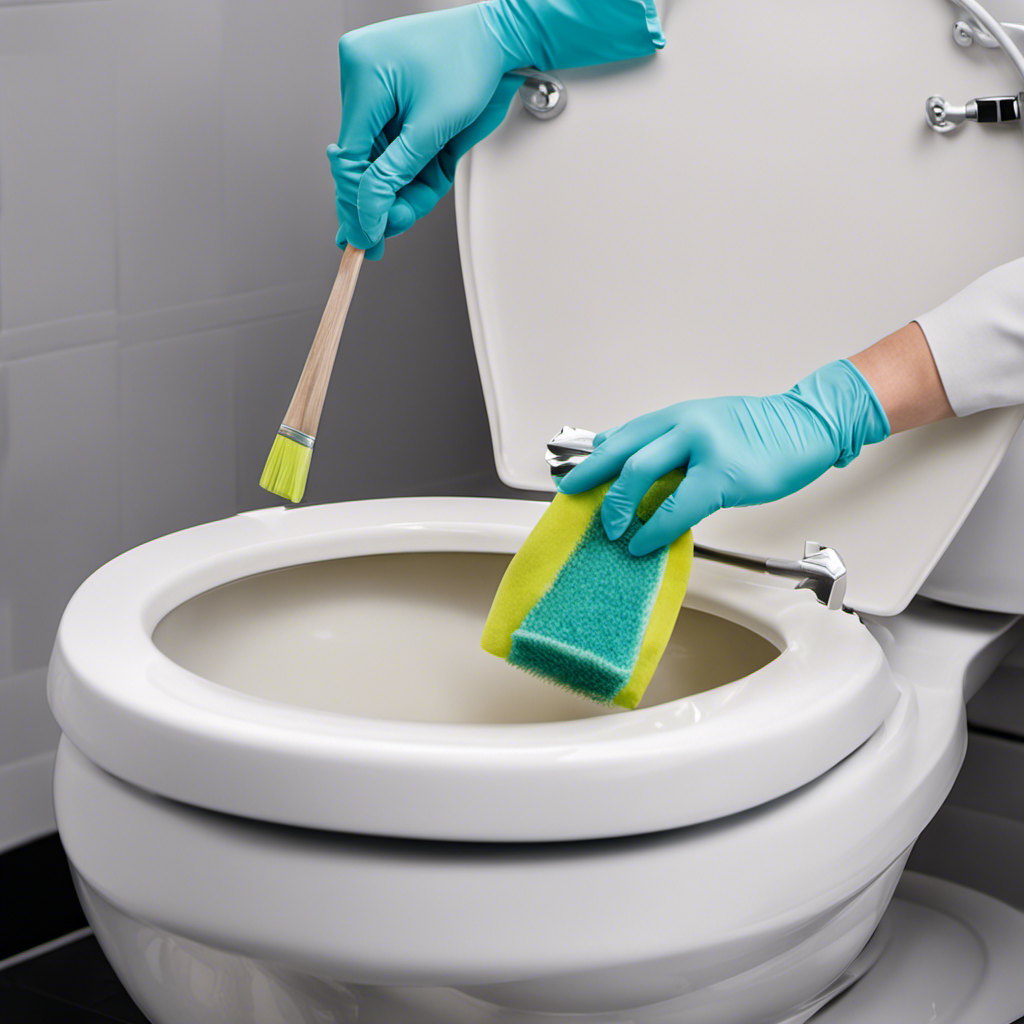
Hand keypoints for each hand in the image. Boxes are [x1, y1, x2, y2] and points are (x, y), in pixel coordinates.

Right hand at [327, 6, 520, 260]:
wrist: (500, 41)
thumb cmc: (473, 63)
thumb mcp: (433, 128)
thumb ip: (397, 173)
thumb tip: (369, 209)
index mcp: (364, 74)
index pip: (349, 155)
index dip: (357, 201)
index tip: (366, 234)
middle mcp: (364, 82)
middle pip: (361, 160)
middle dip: (377, 200)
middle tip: (380, 238)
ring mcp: (378, 94)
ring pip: (379, 160)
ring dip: (398, 191)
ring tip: (410, 212)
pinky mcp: (394, 104)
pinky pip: (392, 148)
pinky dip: (408, 174)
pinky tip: (415, 195)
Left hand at [557, 359, 889, 555]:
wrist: (806, 425)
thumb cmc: (758, 431)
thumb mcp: (704, 423)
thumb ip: (667, 440)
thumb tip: (628, 454)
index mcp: (677, 415)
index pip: (623, 436)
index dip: (593, 460)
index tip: (572, 479)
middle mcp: (683, 425)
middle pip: (622, 451)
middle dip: (592, 480)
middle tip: (576, 501)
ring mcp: (703, 447)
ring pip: (641, 473)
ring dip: (618, 504)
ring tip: (611, 529)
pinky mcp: (723, 475)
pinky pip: (677, 507)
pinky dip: (654, 528)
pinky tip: (643, 542)